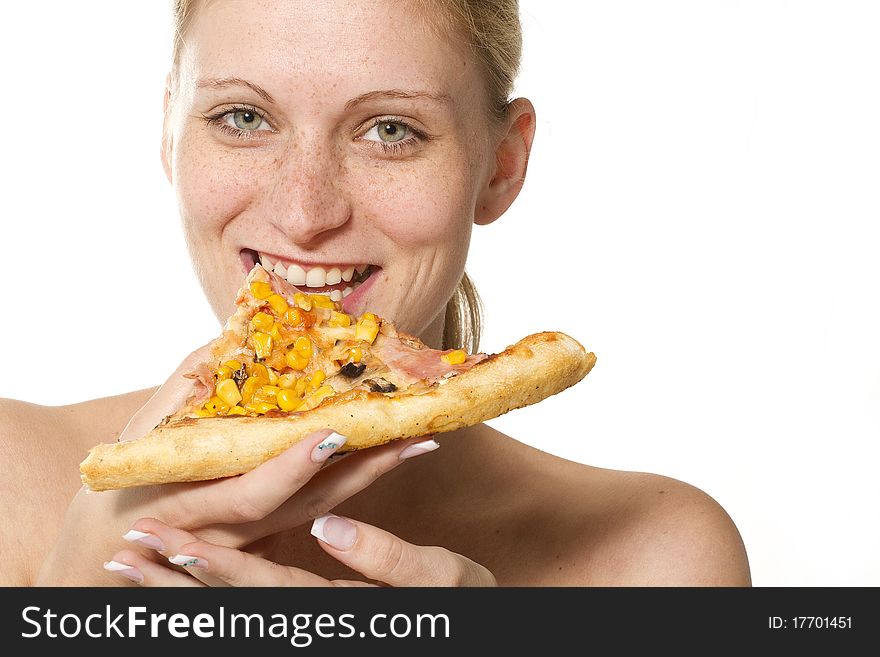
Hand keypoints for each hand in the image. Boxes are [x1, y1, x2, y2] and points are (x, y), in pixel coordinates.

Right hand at [34, 346, 427, 584]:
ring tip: (417, 442)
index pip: (252, 492)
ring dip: (369, 478)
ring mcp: (252, 544)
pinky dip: (350, 487)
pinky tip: (386, 459)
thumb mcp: (146, 430)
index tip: (333, 436)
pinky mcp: (266, 544)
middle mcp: (228, 530)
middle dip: (361, 473)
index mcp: (191, 498)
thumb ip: (191, 384)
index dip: (293, 468)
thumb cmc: (126, 478)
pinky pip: (315, 516)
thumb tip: (240, 333)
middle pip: (304, 507)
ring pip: (318, 515)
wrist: (112, 545)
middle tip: (412, 437)